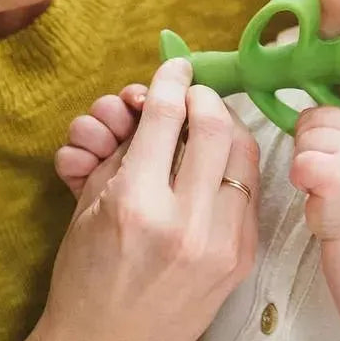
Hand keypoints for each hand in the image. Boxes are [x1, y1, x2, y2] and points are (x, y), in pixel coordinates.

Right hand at [31, 59, 259, 340]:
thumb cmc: (87, 273)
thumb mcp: (91, 202)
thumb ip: (128, 146)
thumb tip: (159, 101)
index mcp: (136, 204)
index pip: (166, 115)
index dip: (171, 80)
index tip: (177, 66)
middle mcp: (185, 221)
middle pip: (214, 124)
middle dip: (204, 96)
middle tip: (194, 94)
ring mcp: (222, 243)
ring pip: (245, 152)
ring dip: (227, 125)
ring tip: (209, 122)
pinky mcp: (243, 257)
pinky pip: (252, 187)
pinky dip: (236, 163)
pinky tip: (219, 159)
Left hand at [289, 106, 339, 244]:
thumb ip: (333, 134)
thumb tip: (302, 117)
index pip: (324, 112)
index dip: (313, 132)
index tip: (322, 156)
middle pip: (309, 124)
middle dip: (305, 148)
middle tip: (321, 175)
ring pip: (302, 141)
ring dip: (302, 165)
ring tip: (320, 184)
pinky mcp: (332, 174)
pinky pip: (299, 163)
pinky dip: (299, 179)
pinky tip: (314, 192)